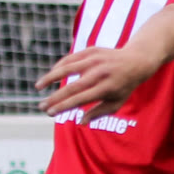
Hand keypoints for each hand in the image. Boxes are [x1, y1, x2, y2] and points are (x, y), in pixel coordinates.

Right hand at [36, 45, 158, 120]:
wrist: (136, 61)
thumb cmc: (123, 86)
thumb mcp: (116, 103)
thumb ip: (98, 113)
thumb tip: (81, 122)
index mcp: (106, 88)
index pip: (81, 99)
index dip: (64, 106)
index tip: (50, 113)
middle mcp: (100, 73)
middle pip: (72, 87)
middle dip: (54, 98)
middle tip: (41, 106)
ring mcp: (95, 60)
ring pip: (67, 68)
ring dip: (50, 78)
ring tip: (37, 87)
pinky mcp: (91, 51)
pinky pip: (70, 59)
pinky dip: (59, 67)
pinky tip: (50, 76)